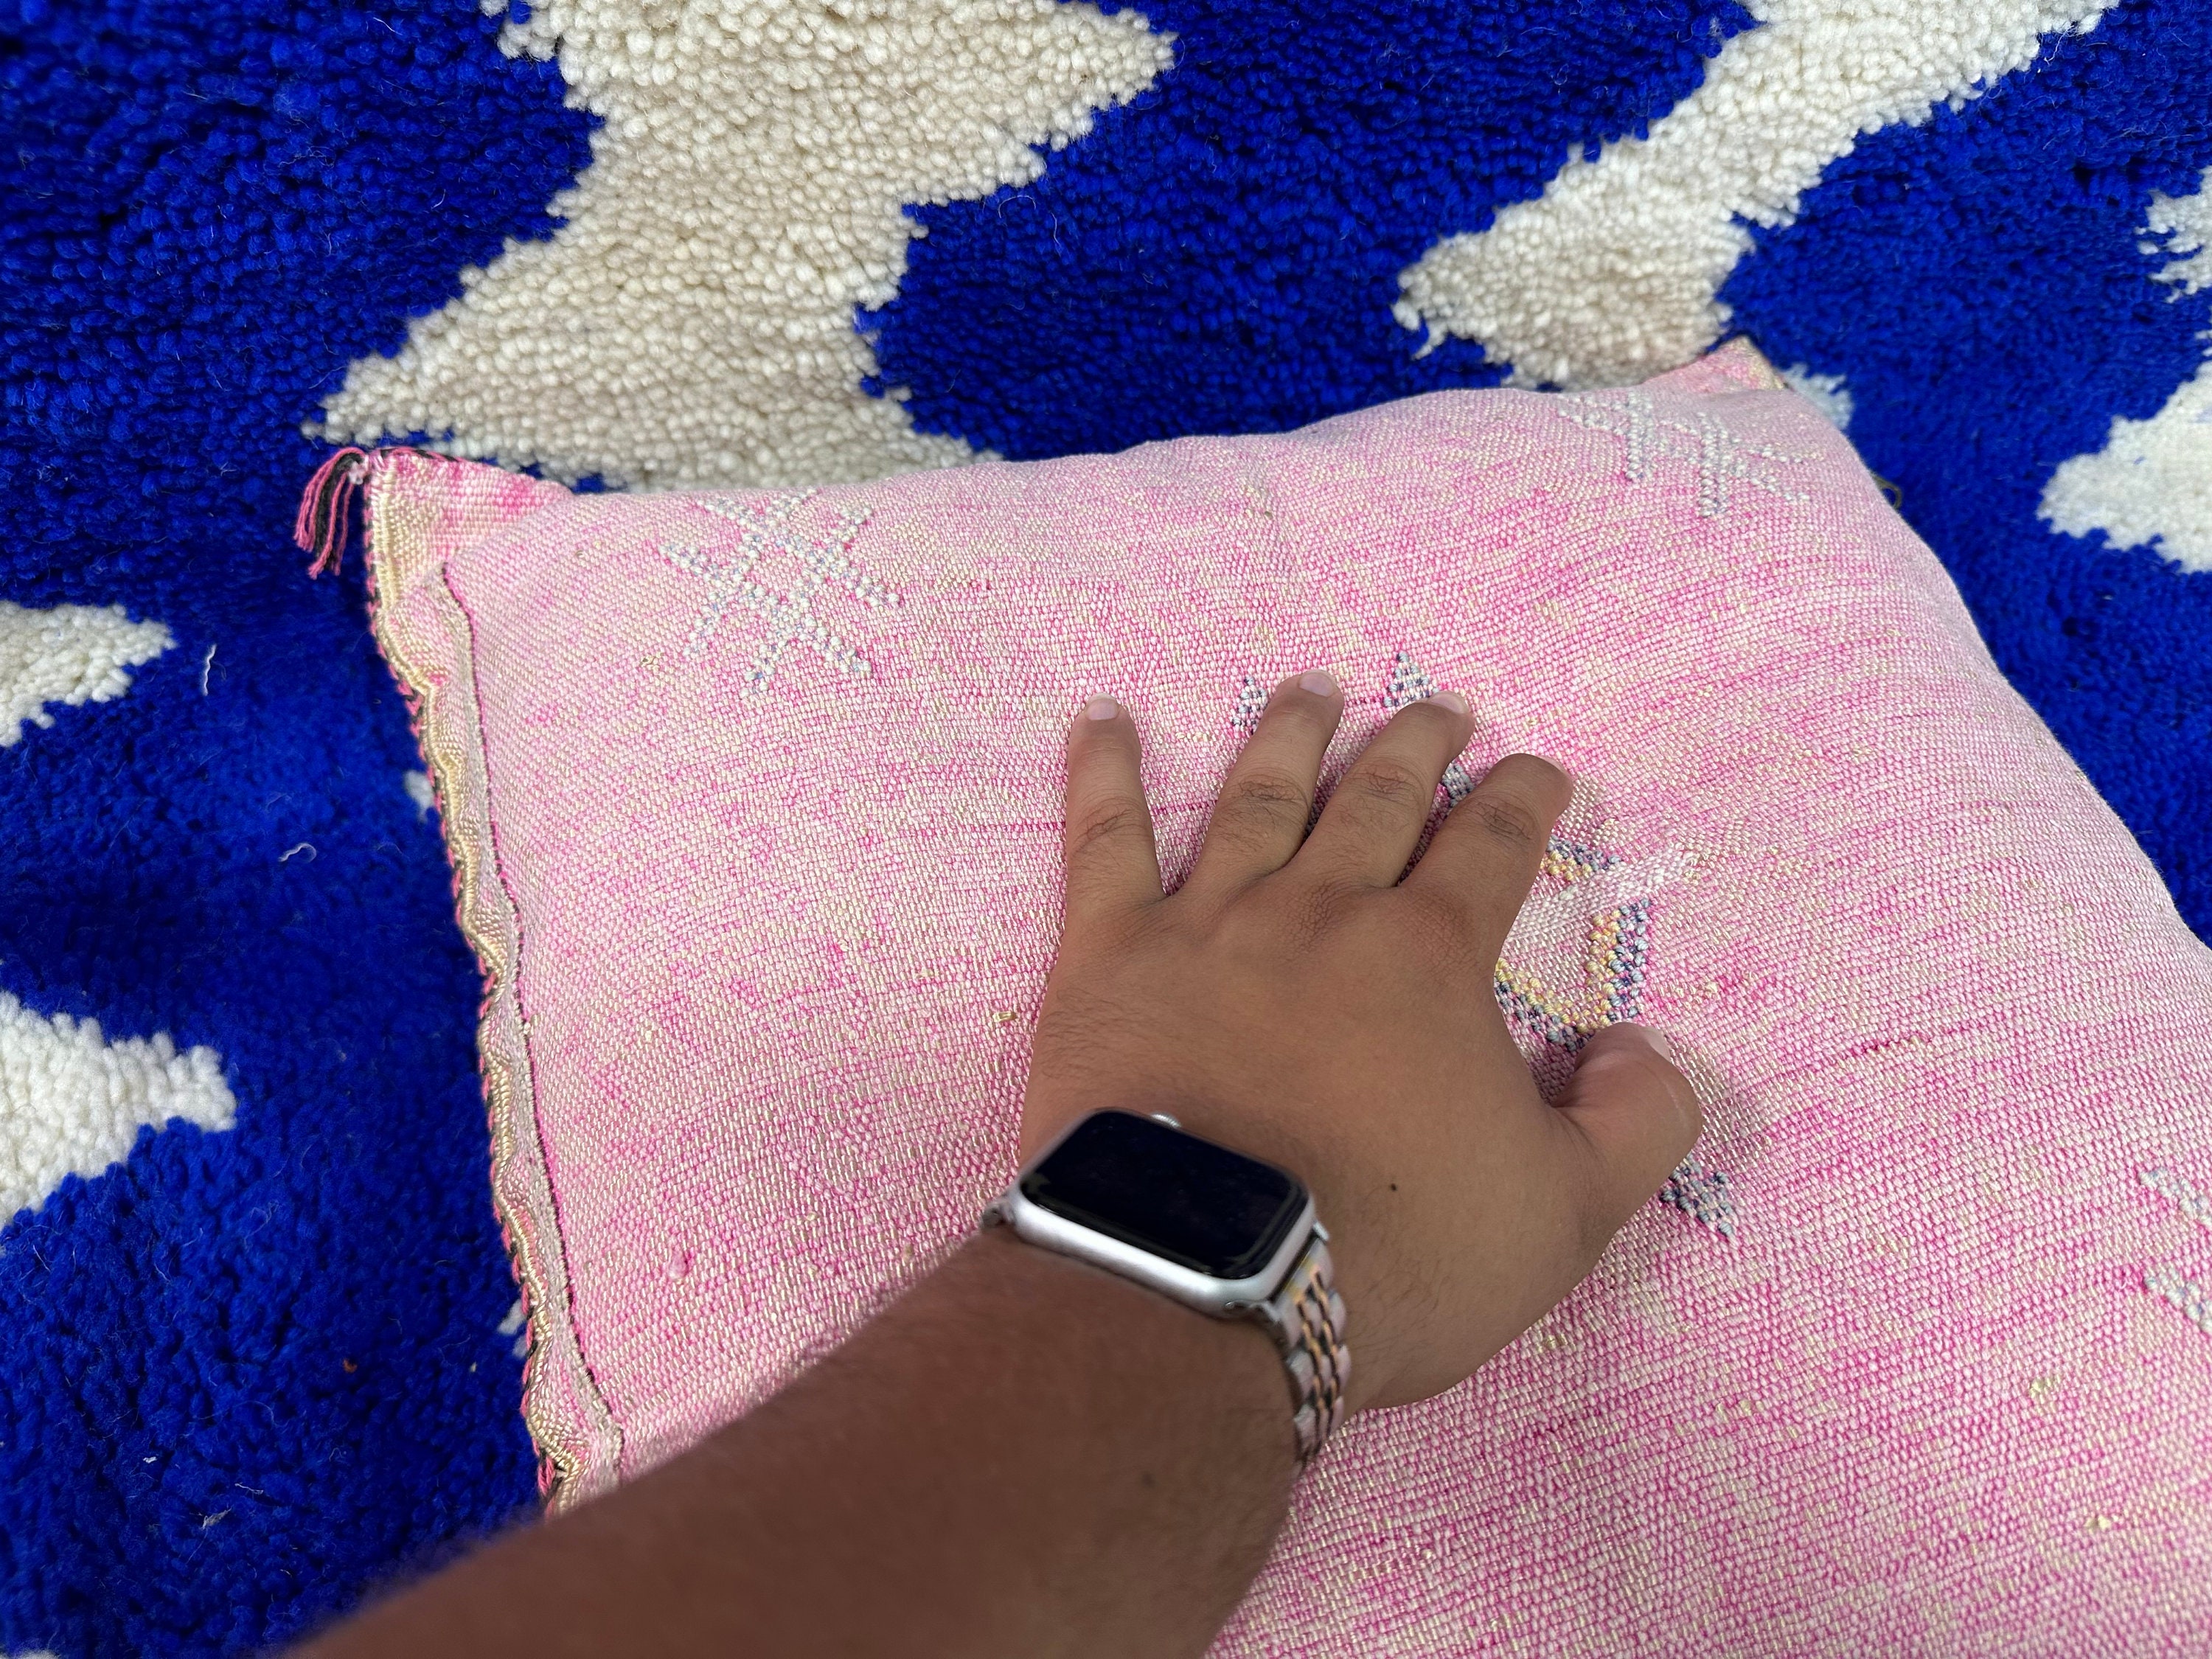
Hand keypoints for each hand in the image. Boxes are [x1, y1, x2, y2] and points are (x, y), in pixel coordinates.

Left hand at [1023, 672, 1700, 1412]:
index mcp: (1431, 955)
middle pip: (1380, 800)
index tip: (1539, 770)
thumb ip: (1635, 1119)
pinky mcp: (1108, 955)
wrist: (1208, 1283)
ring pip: (1259, 797)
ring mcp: (1209, 922)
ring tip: (1312, 689)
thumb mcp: (1569, 1212)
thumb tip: (1638, 1045)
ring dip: (1292, 735)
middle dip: (1419, 746)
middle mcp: (1323, 910)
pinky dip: (1103, 771)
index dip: (1524, 799)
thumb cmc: (1394, 1252)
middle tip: (1439, 707)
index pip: (1494, 846)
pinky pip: (1103, 840)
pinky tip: (1102, 718)